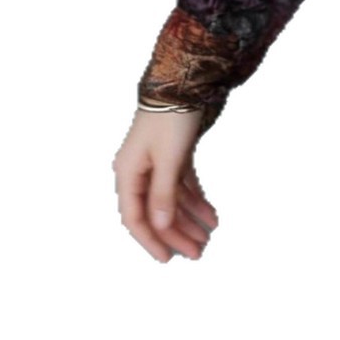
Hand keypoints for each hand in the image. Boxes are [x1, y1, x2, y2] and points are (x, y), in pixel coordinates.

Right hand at [113, 104, 218, 261]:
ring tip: (209, 235)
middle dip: (176, 233)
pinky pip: (181, 184)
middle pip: (155, 211)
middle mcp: (139, 171)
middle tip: (198, 252)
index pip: (135, 217)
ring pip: (170, 200)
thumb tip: (159, 227)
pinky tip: (210, 213)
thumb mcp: (169, 158)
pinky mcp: (172, 156)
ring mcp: (156, 163)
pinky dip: (195, 199)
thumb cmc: (171, 118)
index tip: (167, 259)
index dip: (150, 240)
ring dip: (188, 218)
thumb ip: (164, 194)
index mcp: (129, 173)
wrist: (183, 80)